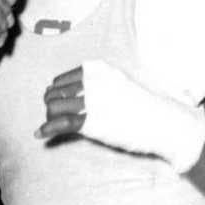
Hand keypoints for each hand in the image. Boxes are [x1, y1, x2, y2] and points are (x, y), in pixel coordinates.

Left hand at [39, 60, 204, 172]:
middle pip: (54, 92)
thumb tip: (85, 92)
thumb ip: (101, 84)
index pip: (63, 80)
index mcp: (99, 69)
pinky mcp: (91, 121)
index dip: (58, 94)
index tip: (61, 105)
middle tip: (57, 117)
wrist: (165, 120)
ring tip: (54, 126)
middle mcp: (92, 81)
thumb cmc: (146, 104)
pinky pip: (59, 123)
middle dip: (52, 105)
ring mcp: (91, 100)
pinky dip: (46, 129)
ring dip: (50, 118)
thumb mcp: (120, 84)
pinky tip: (40, 135)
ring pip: (53, 107)